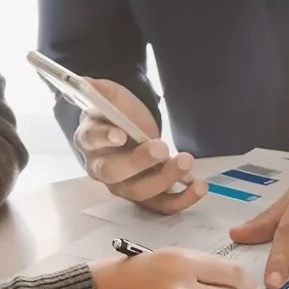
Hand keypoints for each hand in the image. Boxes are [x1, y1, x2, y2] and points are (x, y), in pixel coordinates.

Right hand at [74, 79, 207, 213]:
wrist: (131, 126)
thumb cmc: (116, 112)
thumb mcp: (108, 95)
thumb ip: (98, 89)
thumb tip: (88, 83)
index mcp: (89, 140)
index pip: (91, 141)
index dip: (104, 139)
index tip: (120, 135)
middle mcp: (102, 168)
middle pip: (115, 173)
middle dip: (140, 163)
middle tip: (162, 148)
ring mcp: (124, 186)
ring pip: (140, 192)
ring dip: (165, 180)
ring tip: (186, 161)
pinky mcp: (147, 194)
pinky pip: (161, 204)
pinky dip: (182, 199)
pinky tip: (200, 186)